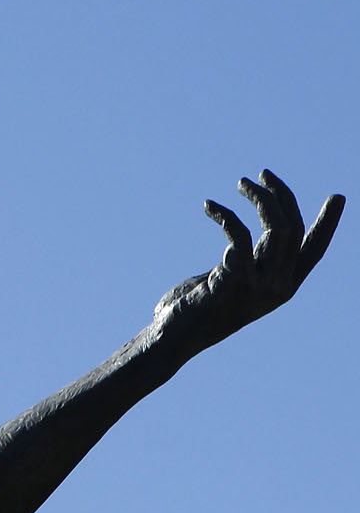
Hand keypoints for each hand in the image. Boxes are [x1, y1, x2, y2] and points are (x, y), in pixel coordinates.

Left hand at [153, 169, 343, 355]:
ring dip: (258, 197)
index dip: (327, 224)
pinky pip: (239, 234)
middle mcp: (276, 286)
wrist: (174, 337)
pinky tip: (209, 207)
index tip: (337, 197)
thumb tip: (241, 241)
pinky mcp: (233, 278)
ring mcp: (257, 284)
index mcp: (282, 288)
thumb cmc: (197, 308)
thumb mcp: (229, 284)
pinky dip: (225, 214)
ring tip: (240, 182)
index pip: (314, 251)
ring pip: (275, 227)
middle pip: (293, 229)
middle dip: (281, 195)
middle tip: (261, 175)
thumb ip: (245, 266)